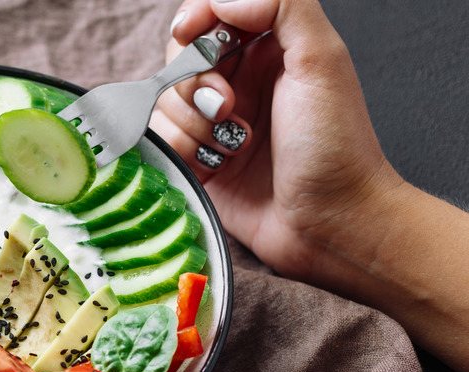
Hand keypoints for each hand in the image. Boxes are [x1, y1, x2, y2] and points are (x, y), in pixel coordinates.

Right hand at [151, 0, 405, 283]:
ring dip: (193, 123)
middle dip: (193, 80)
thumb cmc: (335, 147)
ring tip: (233, 146)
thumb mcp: (322, 58)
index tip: (190, 35)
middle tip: (227, 107)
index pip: (210, 14)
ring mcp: (216, 123)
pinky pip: (162, 141)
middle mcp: (240, 82)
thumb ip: (280, 5)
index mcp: (270, 48)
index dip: (193, 20)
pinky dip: (182, 151)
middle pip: (178, 57)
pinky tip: (217, 166)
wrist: (331, 224)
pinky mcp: (199, 161)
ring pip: (164, 101)